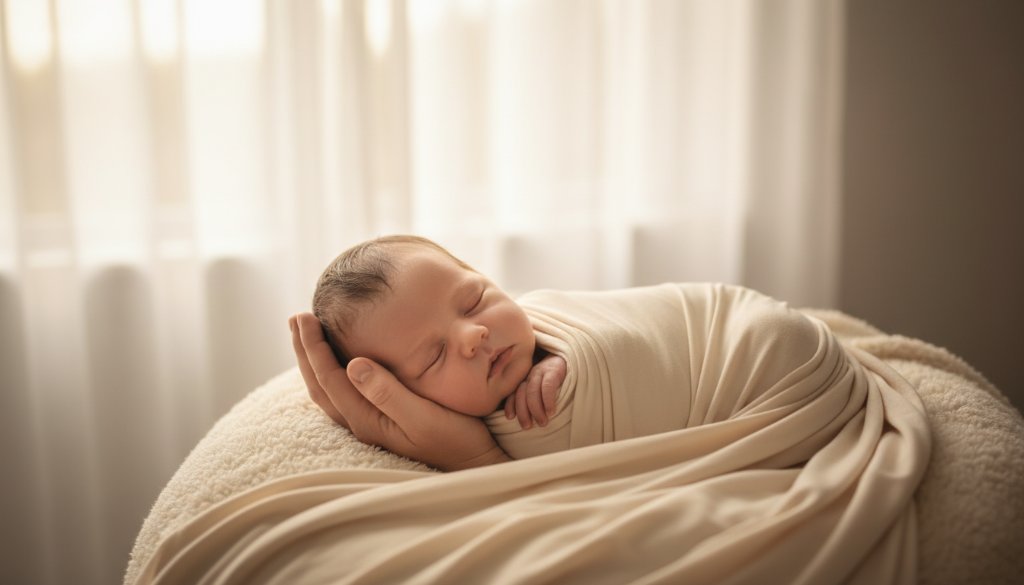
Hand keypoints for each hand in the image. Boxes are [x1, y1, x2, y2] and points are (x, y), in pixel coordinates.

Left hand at [289, 313, 510, 470]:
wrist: (475, 465)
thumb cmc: (455, 439)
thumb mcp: (423, 415)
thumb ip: (388, 392)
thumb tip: (352, 363)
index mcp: (367, 419)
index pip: (329, 378)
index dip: (313, 347)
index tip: (305, 316)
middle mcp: (362, 423)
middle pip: (321, 385)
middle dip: (305, 351)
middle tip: (296, 318)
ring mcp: (372, 425)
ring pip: (329, 391)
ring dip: (314, 362)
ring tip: (306, 336)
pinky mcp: (383, 422)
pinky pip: (344, 395)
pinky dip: (332, 372)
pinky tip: (339, 363)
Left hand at [504, 354, 565, 429]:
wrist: (571, 358)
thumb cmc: (558, 379)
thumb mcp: (542, 387)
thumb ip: (533, 397)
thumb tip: (527, 418)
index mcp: (526, 378)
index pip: (514, 392)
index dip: (510, 405)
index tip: (510, 417)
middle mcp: (531, 374)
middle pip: (521, 393)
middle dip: (523, 412)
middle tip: (528, 427)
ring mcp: (542, 370)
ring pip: (532, 391)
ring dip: (536, 410)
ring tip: (542, 422)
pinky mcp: (554, 370)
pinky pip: (547, 386)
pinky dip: (548, 401)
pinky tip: (551, 412)